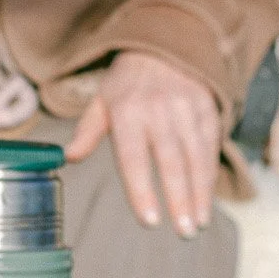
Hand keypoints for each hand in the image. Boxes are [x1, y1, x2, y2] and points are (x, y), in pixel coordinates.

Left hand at [66, 52, 220, 237]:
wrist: (163, 46)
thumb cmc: (126, 84)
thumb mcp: (101, 101)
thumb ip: (87, 131)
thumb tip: (67, 157)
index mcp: (127, 111)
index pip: (134, 158)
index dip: (142, 190)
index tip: (149, 221)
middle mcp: (159, 111)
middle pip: (170, 161)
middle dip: (179, 198)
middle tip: (183, 231)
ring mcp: (187, 109)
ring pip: (196, 157)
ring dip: (200, 193)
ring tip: (197, 223)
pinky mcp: (208, 108)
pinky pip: (211, 146)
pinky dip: (209, 174)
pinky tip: (207, 198)